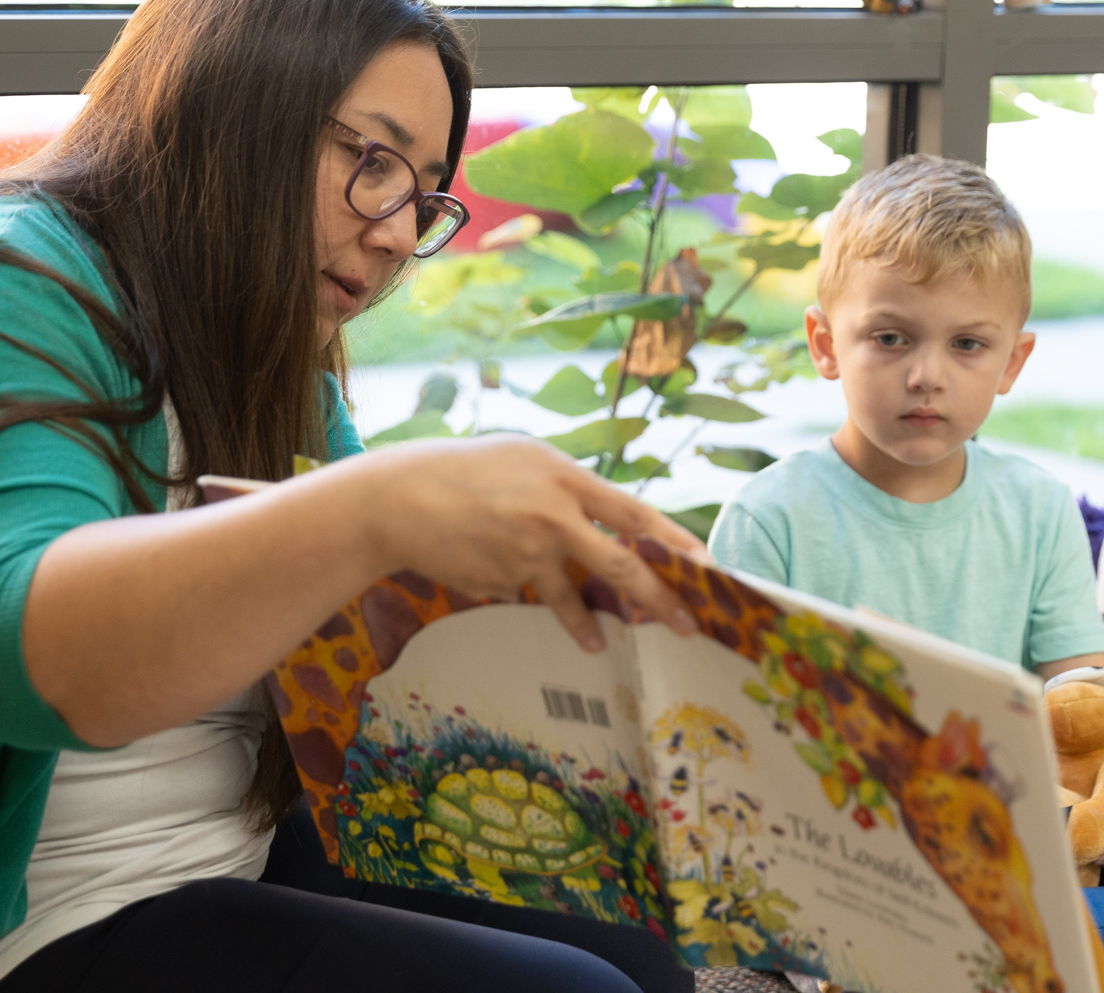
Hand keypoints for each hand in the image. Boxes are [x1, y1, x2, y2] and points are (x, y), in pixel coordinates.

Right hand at [355, 434, 704, 651]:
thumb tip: (617, 525)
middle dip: (659, 600)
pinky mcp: (500, 583)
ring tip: (598, 644)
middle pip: (620, 567)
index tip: (706, 565)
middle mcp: (552, 517)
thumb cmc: (467, 471)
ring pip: (571, 599)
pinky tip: (486, 564)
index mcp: (564, 478)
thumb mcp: (527, 460)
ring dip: (587, 626)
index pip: (635, 514)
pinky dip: (516, 585)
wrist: (397, 499)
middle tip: (685, 626)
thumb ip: (571, 490)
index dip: (675, 541)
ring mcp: (525, 555)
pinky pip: (523, 594)